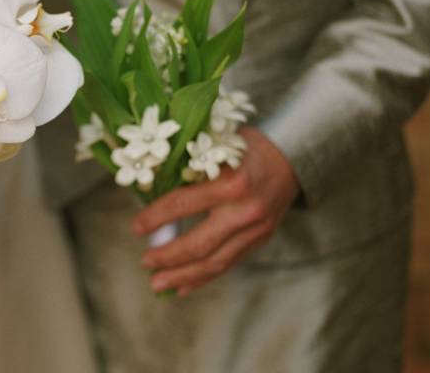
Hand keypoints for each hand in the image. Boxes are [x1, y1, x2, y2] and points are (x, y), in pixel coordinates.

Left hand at [132, 126, 299, 295]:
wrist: (293, 154)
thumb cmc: (246, 145)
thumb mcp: (216, 143)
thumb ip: (188, 164)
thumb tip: (146, 182)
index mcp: (231, 181)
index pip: (183, 204)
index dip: (156, 217)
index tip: (135, 227)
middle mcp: (245, 210)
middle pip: (199, 244)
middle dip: (168, 257)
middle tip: (145, 263)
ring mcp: (256, 229)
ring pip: (215, 262)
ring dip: (183, 276)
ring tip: (157, 284)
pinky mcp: (261, 239)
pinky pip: (228, 263)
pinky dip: (204, 277)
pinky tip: (183, 286)